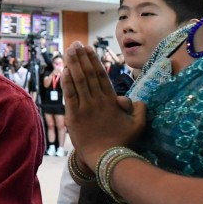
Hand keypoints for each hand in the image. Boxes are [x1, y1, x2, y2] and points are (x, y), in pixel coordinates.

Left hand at [61, 42, 145, 164]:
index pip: (101, 76)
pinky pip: (69, 96)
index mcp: (111, 101)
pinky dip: (67, 83)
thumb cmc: (123, 143)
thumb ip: (138, 108)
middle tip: (76, 44)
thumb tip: (131, 99)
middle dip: (81, 58)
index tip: (89, 49)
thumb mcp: (138, 124)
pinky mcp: (74, 117)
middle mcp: (97, 101)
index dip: (93, 61)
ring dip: (73, 65)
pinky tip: (64, 71)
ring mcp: (85, 108)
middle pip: (88, 74)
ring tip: (69, 51)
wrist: (108, 159)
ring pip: (78, 81)